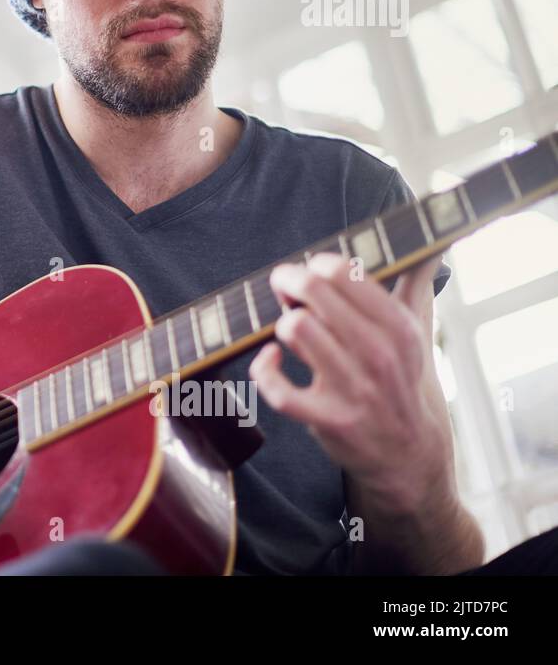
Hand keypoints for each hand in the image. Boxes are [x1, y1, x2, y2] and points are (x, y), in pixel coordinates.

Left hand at [249, 252, 450, 513]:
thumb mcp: (417, 330)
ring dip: (282, 325)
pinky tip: (271, 360)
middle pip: (313, 292)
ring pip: (295, 329)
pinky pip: (277, 387)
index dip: (315, 265)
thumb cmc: (401, 381)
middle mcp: (379, 356)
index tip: (310, 274)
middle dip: (288, 283)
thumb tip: (433, 241)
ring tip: (290, 332)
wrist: (408, 455)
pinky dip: (264, 368)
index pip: (344, 272)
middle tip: (285, 292)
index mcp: (399, 328)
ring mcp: (353, 390)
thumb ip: (417, 282)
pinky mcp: (327, 420)